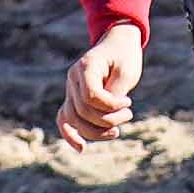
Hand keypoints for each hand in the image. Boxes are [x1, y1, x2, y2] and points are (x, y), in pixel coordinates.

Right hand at [57, 22, 144, 145]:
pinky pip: (64, 120)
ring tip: (117, 130)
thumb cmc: (124, 56)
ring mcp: (70, 89)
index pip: (90, 96)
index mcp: (85, 66)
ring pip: (74, 119)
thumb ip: (115, 94)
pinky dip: (70, 135)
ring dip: (96, 131)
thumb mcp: (126, 72)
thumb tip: (107, 119)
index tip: (128, 102)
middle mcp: (72, 78)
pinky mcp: (73, 99)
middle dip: (108, 119)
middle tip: (129, 113)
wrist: (117, 44)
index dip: (110, 106)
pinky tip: (81, 148)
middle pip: (82, 111)